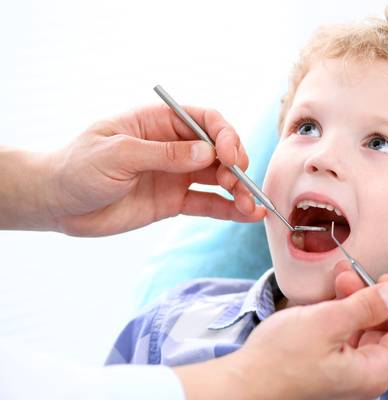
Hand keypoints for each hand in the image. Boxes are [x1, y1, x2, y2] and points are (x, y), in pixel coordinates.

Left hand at [42, 105, 264, 235]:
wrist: (58, 204)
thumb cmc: (78, 168)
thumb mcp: (117, 154)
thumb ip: (163, 154)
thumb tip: (206, 154)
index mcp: (159, 122)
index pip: (204, 120)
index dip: (224, 135)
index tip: (231, 155)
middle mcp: (173, 147)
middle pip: (218, 150)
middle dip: (235, 165)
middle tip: (238, 183)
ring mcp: (175, 174)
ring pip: (217, 178)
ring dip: (238, 190)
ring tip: (250, 206)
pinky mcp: (173, 201)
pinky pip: (207, 203)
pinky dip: (228, 209)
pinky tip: (246, 215)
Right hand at [178, 274, 387, 399]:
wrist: (243, 382)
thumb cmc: (281, 357)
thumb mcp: (327, 323)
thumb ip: (366, 307)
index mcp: (372, 373)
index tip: (386, 280)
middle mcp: (364, 376)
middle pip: (386, 331)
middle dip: (373, 297)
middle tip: (353, 274)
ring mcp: (346, 372)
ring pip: (365, 330)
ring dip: (356, 300)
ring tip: (338, 277)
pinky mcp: (328, 365)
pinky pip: (346, 335)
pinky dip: (342, 312)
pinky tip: (329, 296)